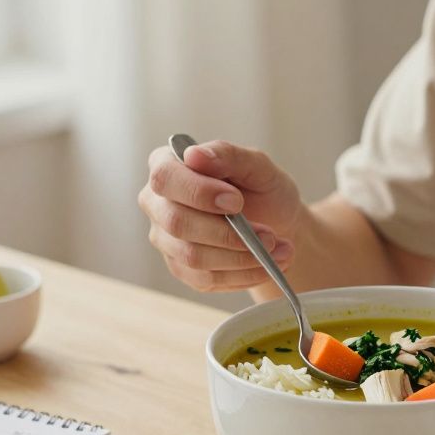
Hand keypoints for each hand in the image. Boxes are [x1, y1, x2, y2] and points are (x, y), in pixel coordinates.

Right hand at [139, 140, 303, 291]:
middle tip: (267, 235)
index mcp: (168, 166)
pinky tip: (268, 266)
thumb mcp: (257, 166)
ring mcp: (166, 239)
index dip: (199, 192)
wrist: (277, 224)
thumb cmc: (261, 189)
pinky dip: (243, 275)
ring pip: (192, 256)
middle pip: (176, 222)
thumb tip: (194, 155)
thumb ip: (228, 156)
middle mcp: (158, 203)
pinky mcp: (181, 268)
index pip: (165, 178)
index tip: (236, 201)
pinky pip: (205, 279)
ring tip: (276, 249)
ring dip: (241, 257)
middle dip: (227, 233)